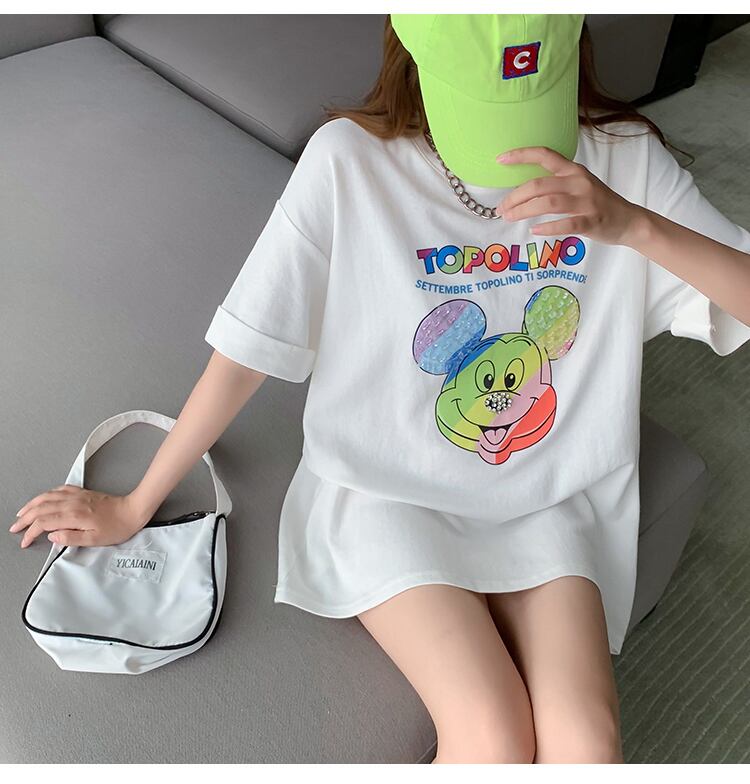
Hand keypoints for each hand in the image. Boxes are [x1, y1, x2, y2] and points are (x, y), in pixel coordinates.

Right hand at [9, 485, 146, 548]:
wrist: (132, 510)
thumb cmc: (117, 527)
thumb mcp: (95, 540)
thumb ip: (71, 538)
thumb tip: (52, 537)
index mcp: (74, 516)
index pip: (44, 523)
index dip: (31, 532)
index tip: (25, 541)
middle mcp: (72, 503)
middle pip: (41, 508)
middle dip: (25, 518)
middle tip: (15, 528)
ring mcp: (77, 496)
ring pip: (47, 497)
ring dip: (31, 505)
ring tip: (21, 513)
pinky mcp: (82, 492)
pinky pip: (59, 490)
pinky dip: (46, 494)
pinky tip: (43, 498)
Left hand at [496, 146, 647, 244]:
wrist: (628, 220)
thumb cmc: (597, 203)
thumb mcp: (578, 184)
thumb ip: (555, 183)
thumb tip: (522, 190)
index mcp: (573, 170)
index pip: (545, 155)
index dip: (522, 155)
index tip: (500, 159)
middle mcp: (579, 182)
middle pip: (539, 185)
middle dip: (515, 197)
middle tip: (501, 209)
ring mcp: (586, 201)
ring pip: (548, 203)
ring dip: (524, 211)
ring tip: (510, 218)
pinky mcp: (591, 221)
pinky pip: (566, 224)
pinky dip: (548, 228)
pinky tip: (535, 231)